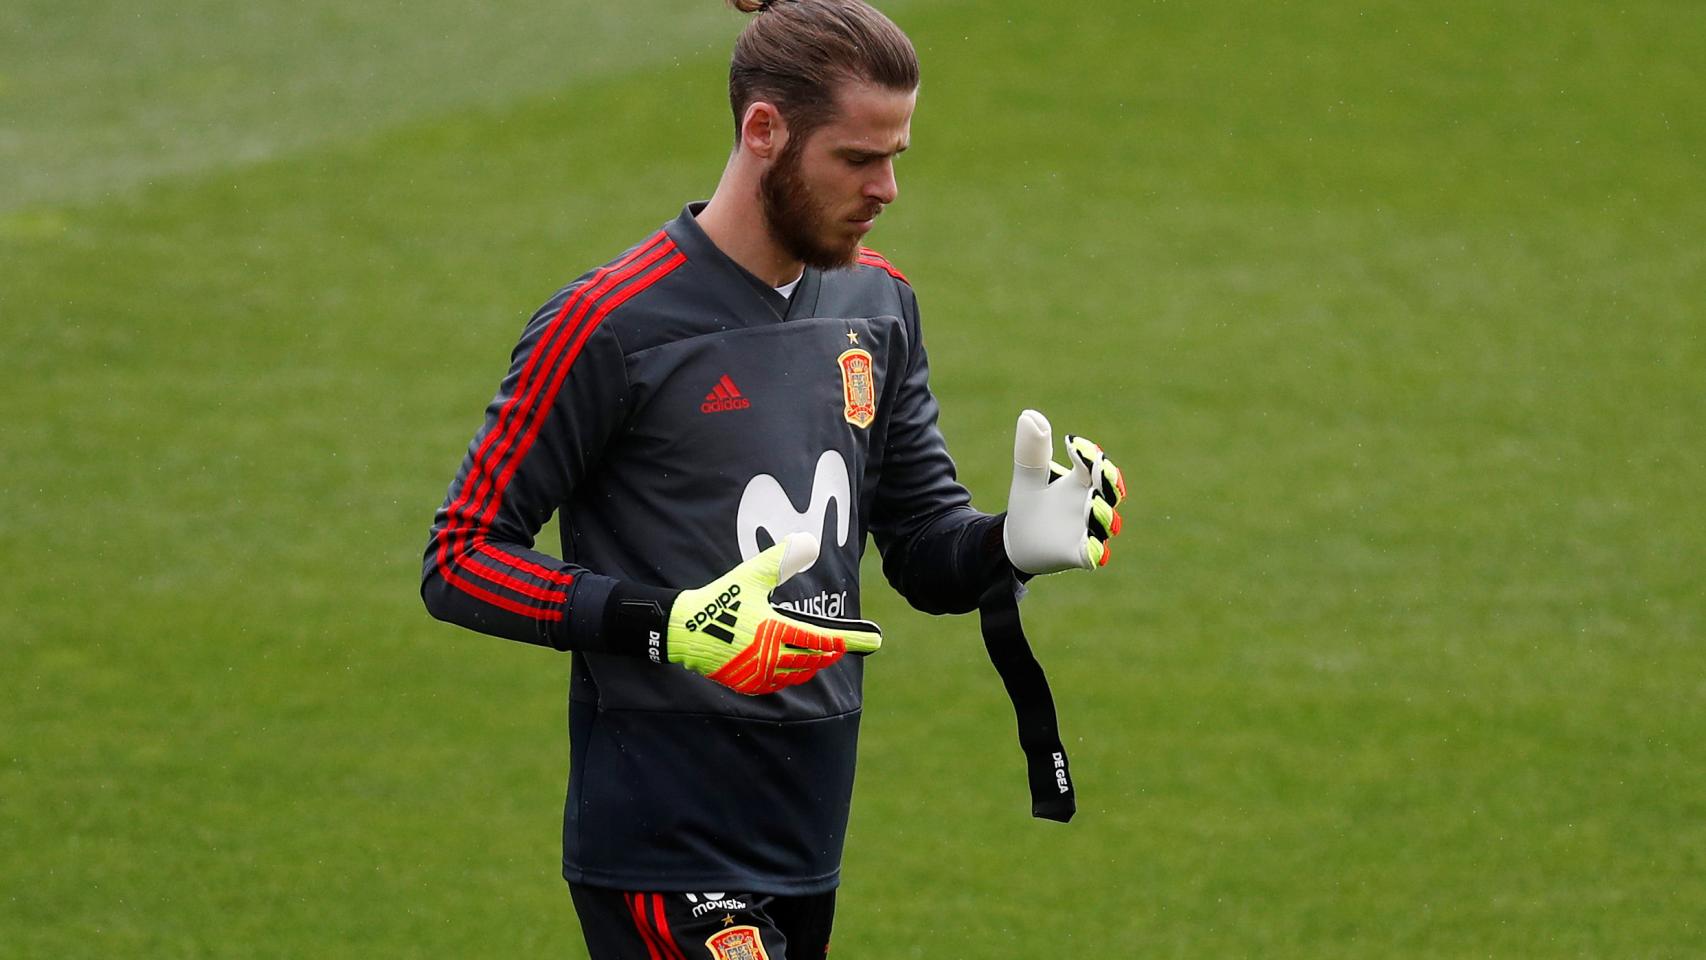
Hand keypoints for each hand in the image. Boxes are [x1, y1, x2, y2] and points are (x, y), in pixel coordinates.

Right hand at [667, 534, 882, 694]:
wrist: (683, 630)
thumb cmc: (718, 600)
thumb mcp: (750, 576)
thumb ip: (780, 560)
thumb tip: (807, 540)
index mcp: (775, 631)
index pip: (822, 640)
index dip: (849, 640)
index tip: (872, 640)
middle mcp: (770, 657)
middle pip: (814, 659)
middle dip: (831, 652)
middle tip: (844, 645)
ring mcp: (758, 673)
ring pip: (798, 674)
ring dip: (812, 664)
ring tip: (822, 654)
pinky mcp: (746, 683)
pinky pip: (778, 683)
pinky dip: (791, 675)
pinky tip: (791, 666)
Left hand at [1002, 409, 1126, 574]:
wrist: (1016, 544)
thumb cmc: (1029, 507)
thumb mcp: (1027, 478)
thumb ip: (1031, 451)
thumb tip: (1029, 414)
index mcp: (1079, 482)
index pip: (1094, 464)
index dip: (1089, 454)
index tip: (1071, 443)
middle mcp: (1089, 504)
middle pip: (1110, 491)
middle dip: (1109, 481)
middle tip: (1100, 469)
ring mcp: (1087, 530)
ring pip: (1105, 521)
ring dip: (1103, 513)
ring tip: (1093, 503)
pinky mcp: (1079, 553)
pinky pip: (1093, 554)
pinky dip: (1096, 550)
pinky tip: (1091, 544)